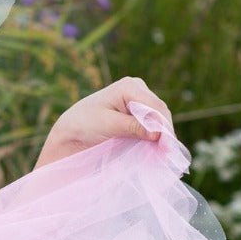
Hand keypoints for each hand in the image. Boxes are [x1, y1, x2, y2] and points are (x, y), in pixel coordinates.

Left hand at [35, 76, 173, 168]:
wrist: (71, 129)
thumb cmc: (84, 124)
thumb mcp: (108, 125)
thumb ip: (133, 127)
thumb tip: (158, 133)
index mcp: (129, 86)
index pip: (155, 106)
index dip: (164, 126)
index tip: (167, 146)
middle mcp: (137, 88)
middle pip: (159, 111)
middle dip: (165, 132)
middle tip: (169, 154)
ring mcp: (138, 98)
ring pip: (158, 117)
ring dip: (162, 135)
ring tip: (165, 154)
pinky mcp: (137, 110)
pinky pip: (152, 122)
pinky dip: (155, 135)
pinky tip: (157, 148)